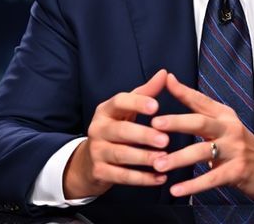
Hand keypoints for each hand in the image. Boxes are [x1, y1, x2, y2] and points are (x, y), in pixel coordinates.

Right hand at [63, 69, 169, 198]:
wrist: (88, 161)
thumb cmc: (115, 129)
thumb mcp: (126, 110)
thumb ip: (145, 93)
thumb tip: (165, 73)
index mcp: (105, 110)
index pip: (119, 102)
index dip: (137, 103)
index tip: (156, 106)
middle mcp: (98, 129)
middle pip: (121, 131)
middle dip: (143, 136)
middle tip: (165, 139)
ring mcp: (97, 151)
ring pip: (121, 155)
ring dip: (144, 158)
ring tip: (164, 159)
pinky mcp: (99, 172)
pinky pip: (122, 176)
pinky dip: (142, 179)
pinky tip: (159, 178)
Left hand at [150, 73, 253, 200]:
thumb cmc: (240, 145)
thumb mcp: (225, 125)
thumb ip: (201, 112)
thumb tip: (176, 87)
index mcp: (224, 115)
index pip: (201, 100)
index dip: (183, 91)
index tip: (165, 81)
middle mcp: (230, 129)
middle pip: (200, 122)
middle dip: (176, 122)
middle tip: (154, 124)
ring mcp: (235, 149)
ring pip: (202, 151)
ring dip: (178, 158)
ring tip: (158, 163)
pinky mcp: (237, 171)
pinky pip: (211, 178)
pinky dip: (193, 185)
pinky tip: (177, 189)